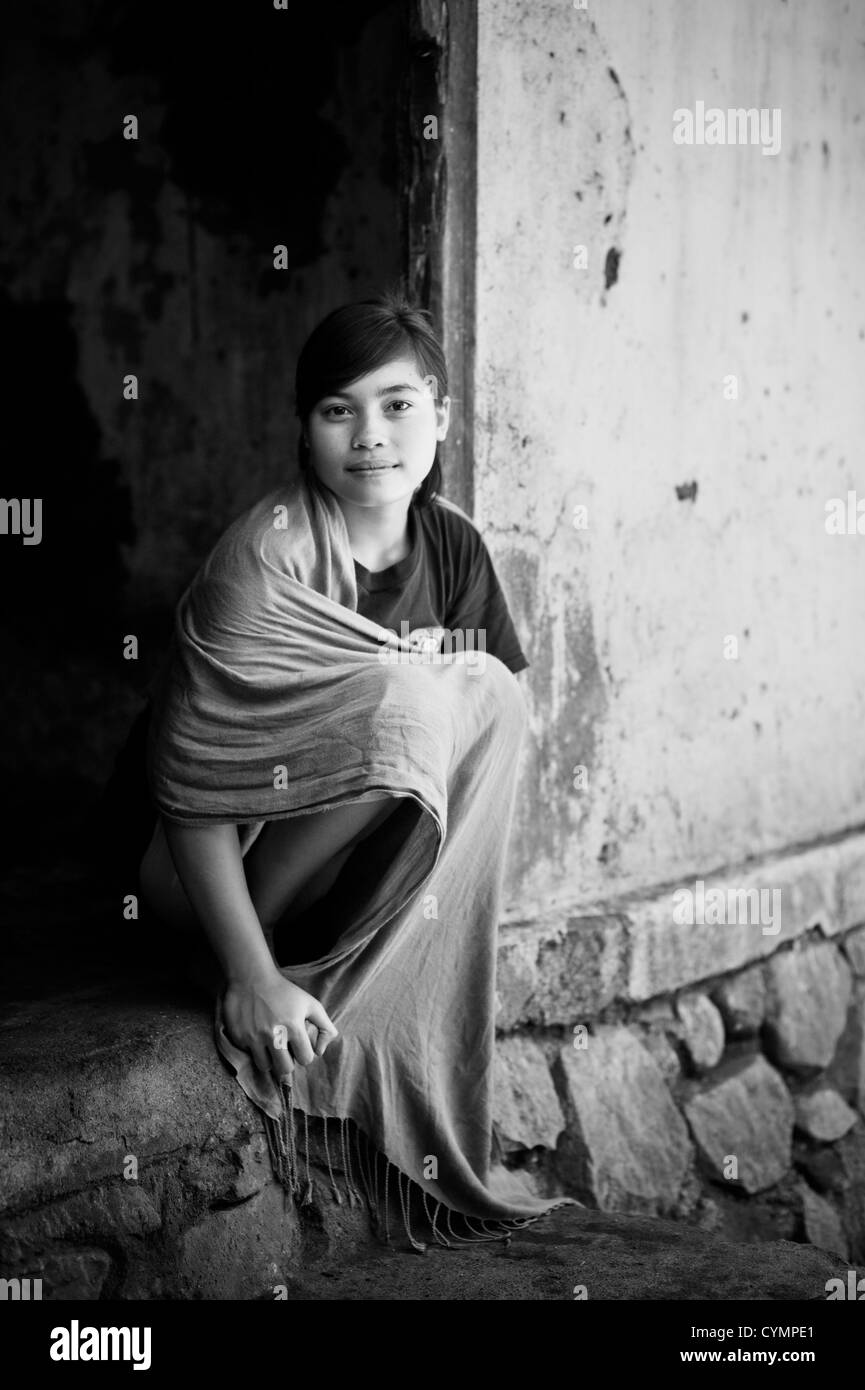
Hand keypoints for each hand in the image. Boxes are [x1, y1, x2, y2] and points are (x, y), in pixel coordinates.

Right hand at [222, 969, 338, 1079]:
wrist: (251, 978)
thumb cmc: (284, 991)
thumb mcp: (310, 1003)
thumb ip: (325, 1027)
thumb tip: (320, 1052)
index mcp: (294, 1028)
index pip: (305, 1059)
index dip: (304, 1054)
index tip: (298, 1047)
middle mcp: (274, 1035)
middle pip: (285, 1069)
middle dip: (286, 1062)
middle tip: (284, 1050)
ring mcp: (254, 1038)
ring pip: (265, 1066)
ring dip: (269, 1059)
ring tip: (269, 1046)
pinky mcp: (239, 1037)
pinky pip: (248, 1054)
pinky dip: (253, 1048)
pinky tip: (255, 1033)